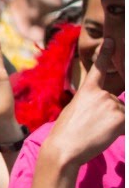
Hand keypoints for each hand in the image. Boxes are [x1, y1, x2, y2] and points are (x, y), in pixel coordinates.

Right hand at [43, 38, 125, 168]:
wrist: (64, 147)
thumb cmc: (67, 132)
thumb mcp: (77, 110)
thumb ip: (94, 104)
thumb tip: (114, 109)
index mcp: (87, 90)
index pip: (99, 69)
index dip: (106, 53)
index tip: (111, 40)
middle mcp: (101, 94)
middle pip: (117, 104)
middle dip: (113, 117)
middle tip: (94, 127)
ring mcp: (111, 105)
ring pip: (123, 115)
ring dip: (116, 126)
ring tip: (97, 132)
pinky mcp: (120, 118)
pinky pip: (127, 124)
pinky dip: (121, 132)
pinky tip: (104, 135)